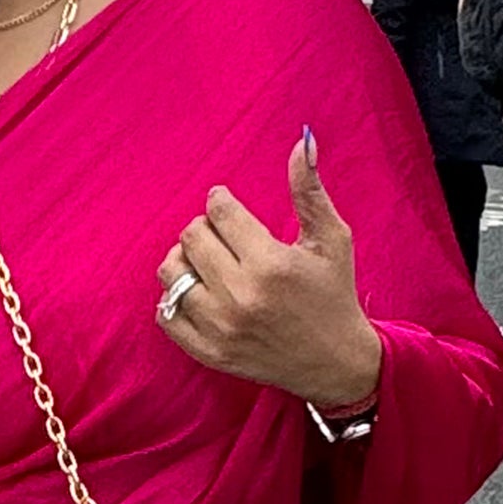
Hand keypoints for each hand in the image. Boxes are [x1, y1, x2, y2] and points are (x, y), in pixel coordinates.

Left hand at [154, 132, 384, 420]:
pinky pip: (165, 313)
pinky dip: (175, 298)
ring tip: (210, 262)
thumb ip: (310, 190)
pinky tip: (200, 292)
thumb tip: (301, 140)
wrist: (336, 363)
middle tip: (225, 236)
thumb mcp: (332, 239)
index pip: (219, 211)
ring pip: (171, 272)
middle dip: (205, 228)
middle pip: (191, 237)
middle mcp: (241, 296)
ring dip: (186, 260)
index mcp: (271, 264)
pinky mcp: (209, 352)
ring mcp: (221, 328)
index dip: (221, 202)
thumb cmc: (334, 294)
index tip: (229, 208)